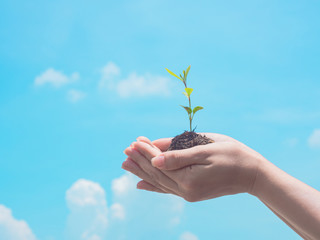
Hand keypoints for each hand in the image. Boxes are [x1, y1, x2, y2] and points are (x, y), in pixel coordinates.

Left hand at [123, 133, 264, 201]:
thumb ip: (178, 155)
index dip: (146, 151)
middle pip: (156, 173)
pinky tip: (141, 185)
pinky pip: (167, 190)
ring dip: (142, 172)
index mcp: (188, 179)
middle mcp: (185, 190)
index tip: (134, 141)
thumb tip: (154, 157)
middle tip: (125, 151)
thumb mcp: (205, 149)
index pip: (159, 163)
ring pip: (159, 181)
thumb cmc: (232, 155)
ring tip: (126, 165)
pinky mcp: (191, 193)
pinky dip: (153, 186)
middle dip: (140, 161)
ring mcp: (188, 194)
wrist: (252, 174)